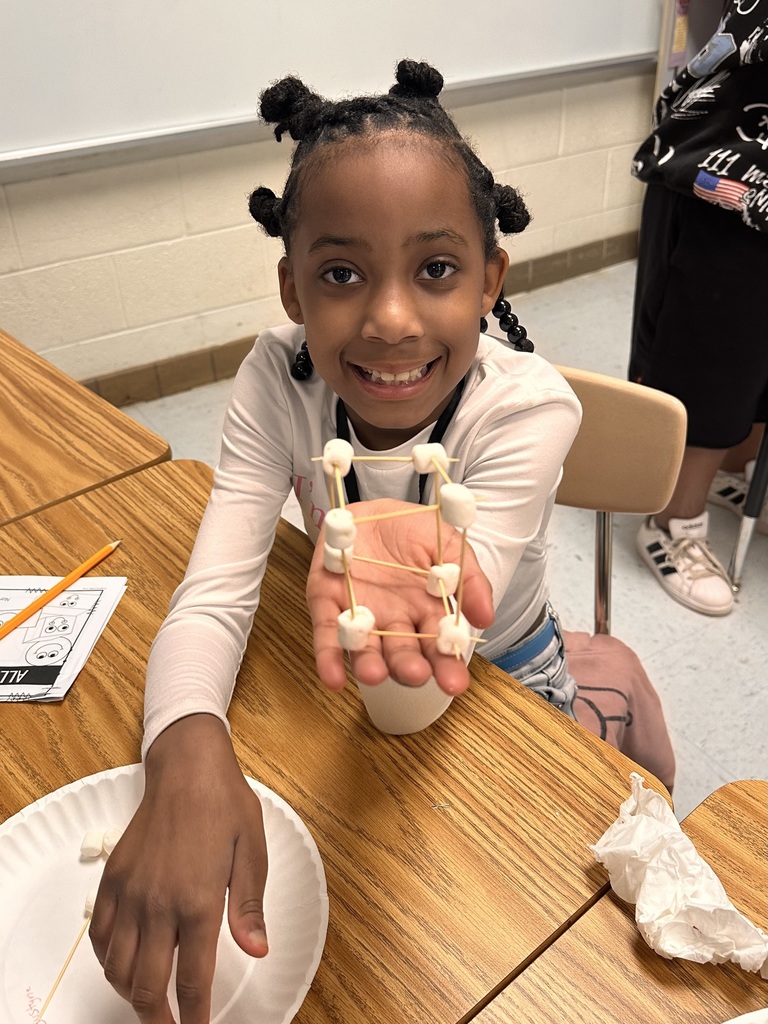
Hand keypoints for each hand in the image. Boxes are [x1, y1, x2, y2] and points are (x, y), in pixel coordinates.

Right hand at [90, 715, 267, 1022]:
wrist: (187, 766)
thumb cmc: (226, 804)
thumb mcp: (253, 851)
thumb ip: (249, 906)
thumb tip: (257, 950)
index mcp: (198, 900)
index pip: (193, 978)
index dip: (194, 1017)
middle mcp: (158, 903)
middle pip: (147, 984)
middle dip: (158, 1016)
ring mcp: (131, 891)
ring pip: (117, 966)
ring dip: (131, 992)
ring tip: (150, 1000)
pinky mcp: (113, 878)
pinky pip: (99, 935)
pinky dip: (108, 960)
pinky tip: (123, 963)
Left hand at [307, 498, 493, 694]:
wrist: (374, 508)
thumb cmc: (414, 530)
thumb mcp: (450, 546)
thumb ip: (469, 579)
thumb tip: (485, 618)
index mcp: (427, 613)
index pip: (439, 647)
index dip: (447, 665)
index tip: (455, 683)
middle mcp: (395, 621)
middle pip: (403, 654)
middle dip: (409, 668)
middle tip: (417, 675)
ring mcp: (360, 615)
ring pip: (365, 649)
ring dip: (369, 665)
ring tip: (375, 674)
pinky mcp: (327, 602)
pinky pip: (327, 633)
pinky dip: (328, 656)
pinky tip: (333, 678)